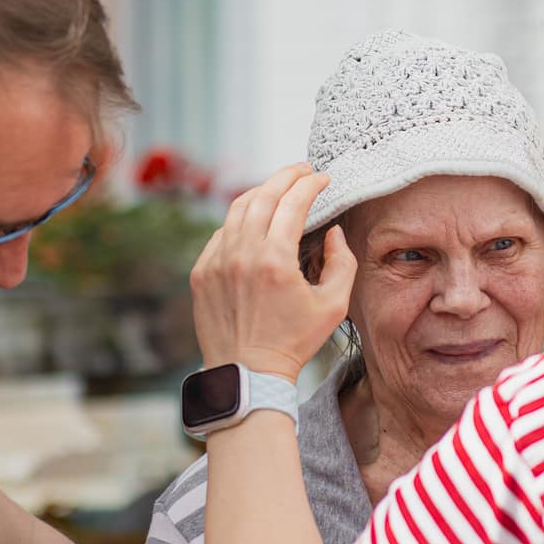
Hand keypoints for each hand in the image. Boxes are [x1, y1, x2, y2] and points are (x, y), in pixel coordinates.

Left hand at [190, 164, 355, 379]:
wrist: (248, 373)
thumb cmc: (294, 342)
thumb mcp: (333, 305)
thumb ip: (342, 263)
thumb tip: (332, 232)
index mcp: (275, 260)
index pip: (292, 203)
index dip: (310, 184)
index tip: (322, 178)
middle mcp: (242, 254)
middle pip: (263, 196)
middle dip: (285, 176)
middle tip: (302, 171)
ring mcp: (217, 261)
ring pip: (237, 209)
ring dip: (261, 192)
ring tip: (278, 189)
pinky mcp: (202, 272)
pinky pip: (221, 233)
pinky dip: (239, 220)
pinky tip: (254, 221)